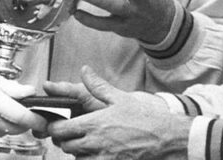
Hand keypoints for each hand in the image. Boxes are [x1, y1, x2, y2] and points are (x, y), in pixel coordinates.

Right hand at [0, 54, 46, 138]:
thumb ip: (10, 87)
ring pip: (0, 132)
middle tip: (24, 110)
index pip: (23, 117)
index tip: (43, 118)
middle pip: (14, 128)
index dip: (36, 119)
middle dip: (23, 121)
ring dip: (6, 124)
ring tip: (0, 107)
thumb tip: (29, 92)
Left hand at [45, 66, 189, 159]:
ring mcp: (103, 158)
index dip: (55, 128)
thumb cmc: (144, 118)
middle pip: (65, 146)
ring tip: (87, 143)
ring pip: (77, 158)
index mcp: (93, 124)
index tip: (58, 125)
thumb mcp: (119, 98)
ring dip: (78, 152)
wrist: (166, 139)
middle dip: (65, 140)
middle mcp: (94, 143)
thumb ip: (98, 86)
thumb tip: (85, 70)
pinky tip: (98, 153)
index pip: (59, 130)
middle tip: (72, 134)